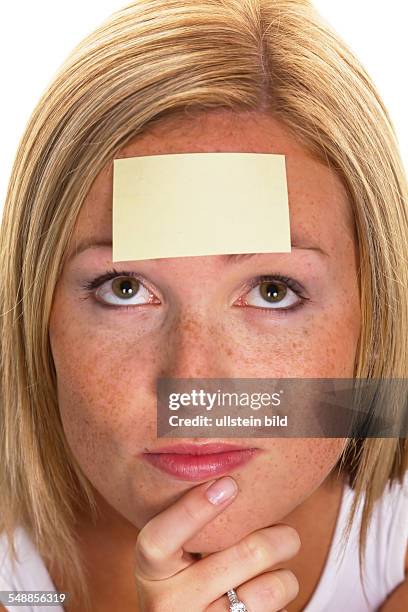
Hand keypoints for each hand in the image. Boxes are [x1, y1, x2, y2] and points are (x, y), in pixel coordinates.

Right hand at [133, 475, 300, 610]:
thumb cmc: (188, 585)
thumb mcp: (175, 559)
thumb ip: (194, 525)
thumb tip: (231, 477)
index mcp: (151, 572)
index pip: (159, 540)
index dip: (192, 510)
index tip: (228, 484)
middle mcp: (169, 605)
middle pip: (244, 554)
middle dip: (279, 538)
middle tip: (286, 535)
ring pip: (271, 587)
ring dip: (284, 575)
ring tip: (277, 571)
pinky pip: (278, 610)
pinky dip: (282, 596)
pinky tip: (266, 596)